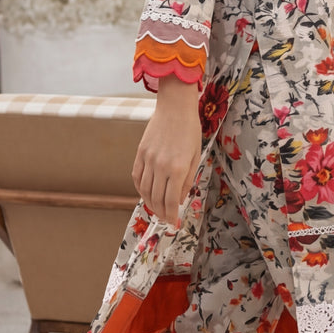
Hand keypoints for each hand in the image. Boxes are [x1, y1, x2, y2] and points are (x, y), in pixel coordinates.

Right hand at [133, 77, 202, 226]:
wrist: (175, 108)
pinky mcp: (140, 153)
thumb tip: (179, 199)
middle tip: (166, 219)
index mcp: (178, 168)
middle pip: (157, 199)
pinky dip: (140, 189)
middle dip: (161, 213)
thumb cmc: (190, 130)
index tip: (173, 224)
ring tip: (157, 209)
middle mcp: (161, 166)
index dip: (171, 216)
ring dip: (150, 203)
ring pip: (145, 190)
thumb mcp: (196, 156)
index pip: (171, 201)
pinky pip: (137, 177)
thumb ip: (188, 180)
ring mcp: (148, 159)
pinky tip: (146, 193)